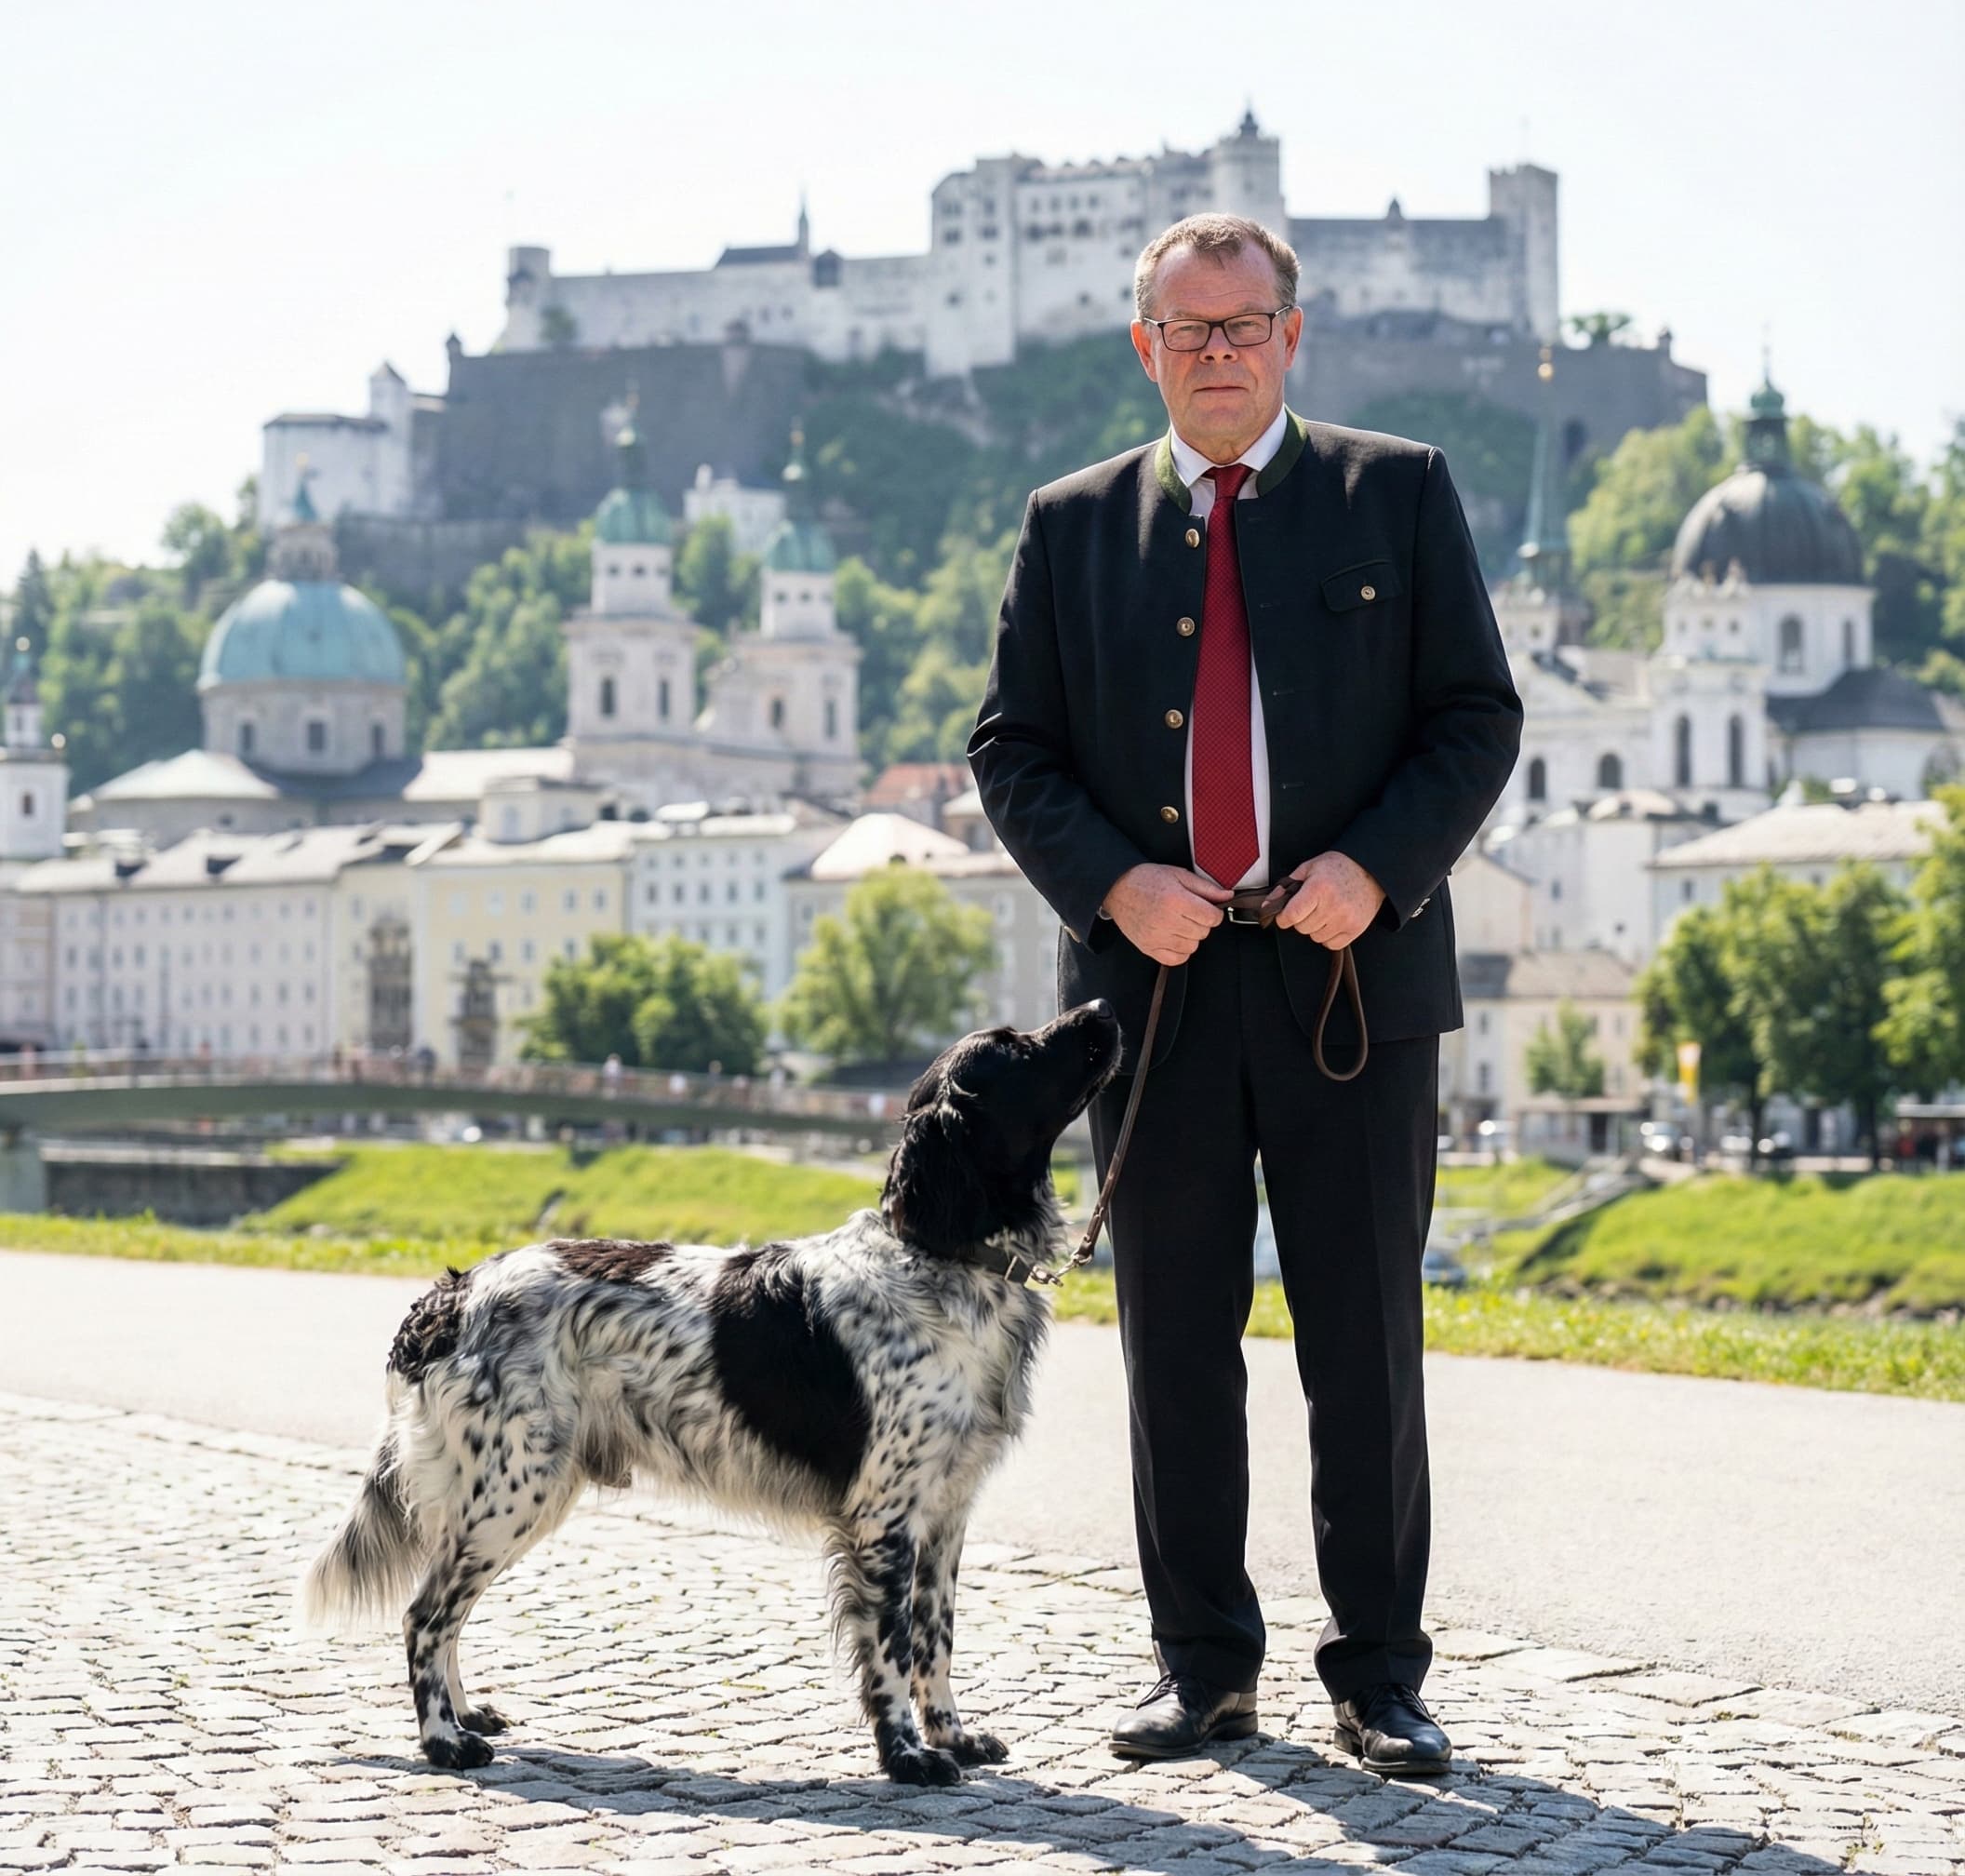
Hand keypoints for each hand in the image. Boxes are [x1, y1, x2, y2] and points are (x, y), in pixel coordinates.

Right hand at [1100, 864, 1231, 965]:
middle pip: (1203, 933)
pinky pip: (1176, 959)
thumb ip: (1205, 888)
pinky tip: (1174, 937)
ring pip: (1192, 947)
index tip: (1207, 908)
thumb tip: (1227, 896)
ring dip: (1191, 937)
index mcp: (1176, 900)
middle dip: (1201, 923)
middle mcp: (1166, 921)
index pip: (1212, 918)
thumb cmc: (1147, 879)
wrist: (1117, 888)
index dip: (1214, 913)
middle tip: (1189, 912)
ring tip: (1180, 924)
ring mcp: (1156, 937)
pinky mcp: (1148, 947)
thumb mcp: (1179, 875)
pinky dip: (1180, 951)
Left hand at [1268, 851, 1384, 948]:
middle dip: (1301, 919)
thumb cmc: (1339, 867)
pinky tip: (1332, 921)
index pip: (1292, 915)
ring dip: (1315, 928)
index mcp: (1318, 888)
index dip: (1283, 918)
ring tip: (1324, 911)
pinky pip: (1332, 944)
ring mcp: (1346, 919)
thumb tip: (1268, 904)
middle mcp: (1333, 905)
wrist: (1371, 870)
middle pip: (1302, 928)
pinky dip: (1328, 937)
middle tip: (1310, 907)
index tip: (1285, 916)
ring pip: (1315, 937)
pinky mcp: (1356, 928)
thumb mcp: (1309, 868)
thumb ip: (1286, 886)